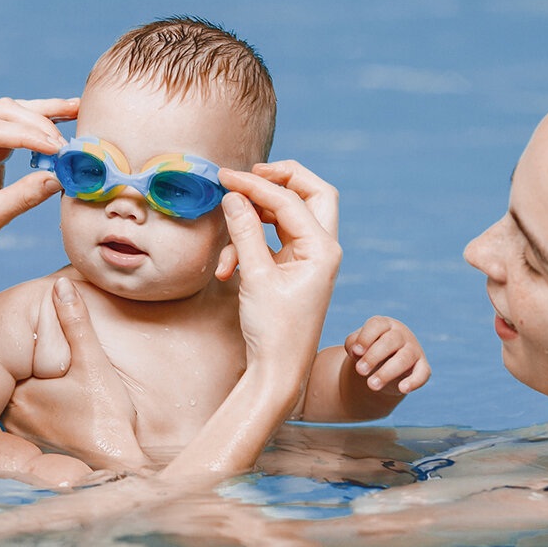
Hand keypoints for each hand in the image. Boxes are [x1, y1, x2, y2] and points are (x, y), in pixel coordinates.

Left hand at [0, 96, 77, 272]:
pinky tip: (64, 117)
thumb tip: (60, 178)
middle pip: (3, 111)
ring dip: (43, 112)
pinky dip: (39, 124)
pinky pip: (15, 125)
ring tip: (76, 110)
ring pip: (11, 111)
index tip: (59, 150)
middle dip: (39, 123)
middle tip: (68, 145)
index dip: (29, 136)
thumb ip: (23, 197)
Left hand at [2, 278, 149, 473]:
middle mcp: (12, 412)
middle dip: (28, 364)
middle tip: (42, 352)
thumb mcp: (94, 363)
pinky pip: (24, 419)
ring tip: (52, 377)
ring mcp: (20, 433)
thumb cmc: (108, 416)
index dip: (26, 342)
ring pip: (18, 398)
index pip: (11, 354)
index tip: (30, 330)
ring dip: (30, 386)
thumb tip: (61, 285)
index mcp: (21, 388)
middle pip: (13, 375)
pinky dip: (35, 408)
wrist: (116, 466)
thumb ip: (76, 323)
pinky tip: (55, 405)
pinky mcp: (32, 447)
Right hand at [215, 168, 341, 385]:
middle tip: (249, 175)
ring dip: (256, 218)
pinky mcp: (294, 268)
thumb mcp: (256, 277)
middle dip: (280, 180)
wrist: (279, 370)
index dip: (255, 185)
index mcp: (323, 249)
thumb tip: (233, 196)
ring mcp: (309, 258)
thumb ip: (245, 232)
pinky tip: (227, 267)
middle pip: (310, 193)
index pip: (289, 200)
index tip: (224, 178)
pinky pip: (274, 239)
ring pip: (289, 215)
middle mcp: (322, 249)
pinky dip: (250, 243)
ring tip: (228, 235)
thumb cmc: (274, 330)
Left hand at [345, 316, 429, 394]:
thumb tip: (356, 351)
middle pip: (390, 342)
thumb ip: (353, 344)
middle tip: (360, 371)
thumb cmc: (368, 351)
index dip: (366, 338)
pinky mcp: (422, 367)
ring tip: (371, 385)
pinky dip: (414, 381)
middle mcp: (401, 334)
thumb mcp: (357, 346)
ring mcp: (414, 350)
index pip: (377, 325)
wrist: (383, 367)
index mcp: (384, 325)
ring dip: (387, 372)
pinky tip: (402, 389)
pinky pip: (422, 373)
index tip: (356, 352)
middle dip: (373, 357)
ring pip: (404, 358)